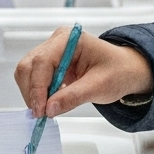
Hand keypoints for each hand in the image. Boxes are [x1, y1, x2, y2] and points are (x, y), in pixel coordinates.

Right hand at [14, 29, 152, 115]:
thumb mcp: (99, 87)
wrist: (126, 71)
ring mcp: (52, 52)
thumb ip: (73, 97)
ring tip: (47, 109)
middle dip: (32, 92)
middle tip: (41, 114)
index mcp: (70, 39)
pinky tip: (50, 103)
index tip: (41, 110)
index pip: (42, 62)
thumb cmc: (118, 71)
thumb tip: (50, 108)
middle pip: (29, 66)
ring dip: (33, 94)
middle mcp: (57, 42)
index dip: (38, 88)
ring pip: (27, 73)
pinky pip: (34, 78)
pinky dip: (38, 93)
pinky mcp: (51, 64)